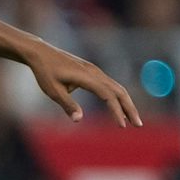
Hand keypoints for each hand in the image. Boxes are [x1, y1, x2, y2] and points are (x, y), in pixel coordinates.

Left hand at [28, 47, 142, 126]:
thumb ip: (67, 105)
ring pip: (117, 88)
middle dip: (130, 108)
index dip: (116, 111)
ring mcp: (95, 71)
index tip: (122, 126)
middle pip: (119, 91)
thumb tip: (79, 120)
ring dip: (126, 104)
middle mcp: (95, 72)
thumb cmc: (45, 72)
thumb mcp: (52, 91)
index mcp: (86, 77)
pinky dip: (118, 98)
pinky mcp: (93, 72)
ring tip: (132, 120)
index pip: (107, 95)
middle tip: (138, 125)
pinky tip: (119, 110)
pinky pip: (110, 85)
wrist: (41, 53)